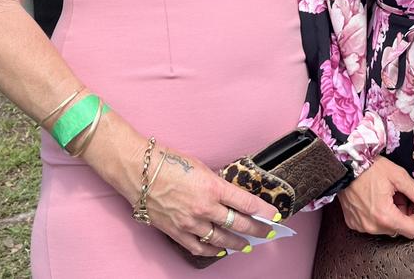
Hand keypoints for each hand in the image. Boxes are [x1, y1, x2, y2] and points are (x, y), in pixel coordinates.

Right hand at [144, 146, 279, 256]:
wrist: (139, 171)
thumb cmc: (168, 162)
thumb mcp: (200, 166)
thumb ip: (216, 183)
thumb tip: (228, 194)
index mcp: (213, 187)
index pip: (246, 202)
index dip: (263, 211)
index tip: (275, 215)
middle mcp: (205, 207)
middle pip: (238, 224)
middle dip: (257, 230)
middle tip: (269, 234)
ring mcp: (190, 223)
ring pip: (221, 239)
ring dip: (237, 243)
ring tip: (248, 245)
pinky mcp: (176, 232)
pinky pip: (199, 247)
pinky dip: (212, 251)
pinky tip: (220, 251)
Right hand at [338, 156, 413, 238]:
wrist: (344, 163)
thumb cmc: (368, 167)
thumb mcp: (397, 175)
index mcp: (385, 216)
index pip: (413, 230)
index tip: (412, 203)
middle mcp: (372, 226)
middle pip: (399, 228)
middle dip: (402, 213)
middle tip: (395, 194)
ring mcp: (361, 226)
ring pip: (386, 227)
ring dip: (389, 214)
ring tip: (382, 194)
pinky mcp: (353, 223)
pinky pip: (372, 225)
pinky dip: (376, 215)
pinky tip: (372, 198)